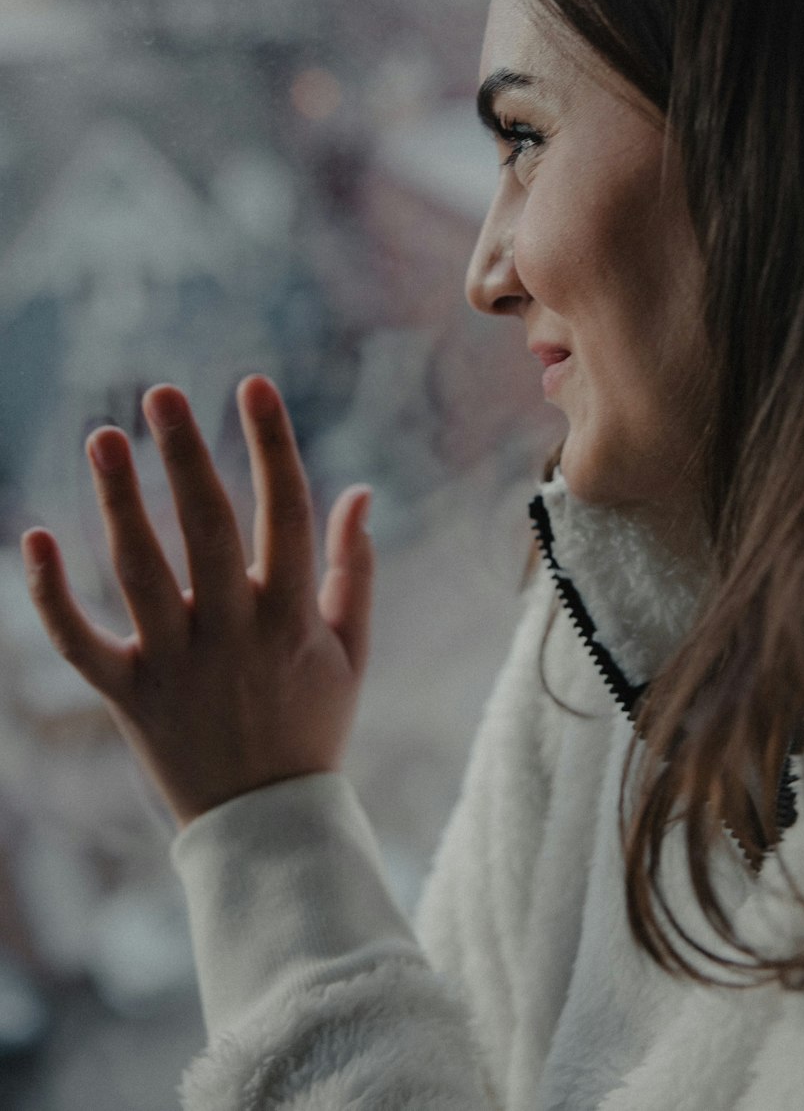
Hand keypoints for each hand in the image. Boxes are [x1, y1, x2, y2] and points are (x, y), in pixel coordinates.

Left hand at [20, 375, 373, 829]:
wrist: (266, 827)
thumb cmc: (314, 725)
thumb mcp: (353, 649)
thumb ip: (357, 568)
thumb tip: (359, 489)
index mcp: (292, 616)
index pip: (285, 511)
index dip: (271, 443)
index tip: (253, 385)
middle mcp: (233, 633)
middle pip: (207, 529)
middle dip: (185, 456)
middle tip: (161, 394)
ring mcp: (176, 664)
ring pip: (141, 571)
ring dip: (118, 502)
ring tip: (102, 438)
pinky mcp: (127, 695)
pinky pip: (80, 643)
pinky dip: (52, 594)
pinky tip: (34, 536)